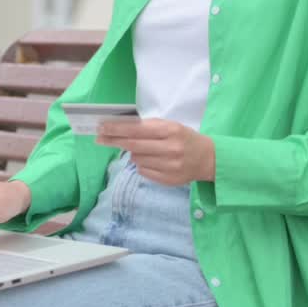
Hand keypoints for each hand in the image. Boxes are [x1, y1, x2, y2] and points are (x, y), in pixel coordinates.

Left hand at [95, 118, 215, 185]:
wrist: (208, 159)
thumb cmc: (185, 138)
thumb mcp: (171, 126)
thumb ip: (149, 126)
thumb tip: (120, 128)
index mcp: (170, 131)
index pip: (137, 130)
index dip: (117, 129)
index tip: (101, 127)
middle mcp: (170, 149)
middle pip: (133, 145)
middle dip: (114, 140)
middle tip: (100, 138)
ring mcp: (169, 166)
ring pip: (137, 159)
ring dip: (133, 153)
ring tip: (143, 150)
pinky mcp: (168, 180)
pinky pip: (143, 171)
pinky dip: (142, 164)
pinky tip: (151, 160)